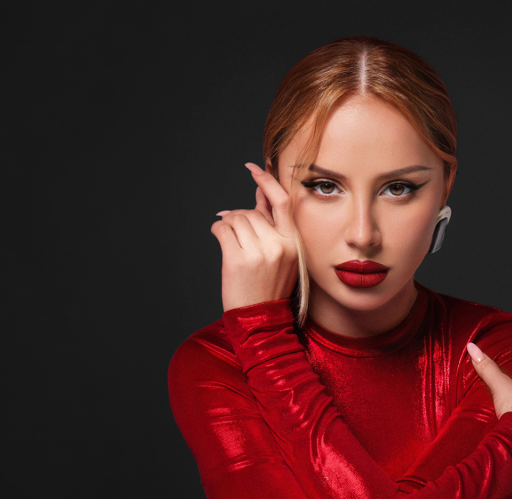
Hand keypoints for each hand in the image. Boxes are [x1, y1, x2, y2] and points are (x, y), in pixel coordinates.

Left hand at [210, 163, 298, 311]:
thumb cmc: (270, 285)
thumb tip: (261, 192)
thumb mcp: (282, 254)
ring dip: (227, 224)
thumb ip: (272, 223)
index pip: (281, 202)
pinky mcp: (238, 260)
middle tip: (234, 229)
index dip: (267, 181)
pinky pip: (222, 229)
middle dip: (239, 217)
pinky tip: (219, 237)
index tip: (253, 168)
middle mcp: (279, 245)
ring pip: (235, 218)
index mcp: (294, 243)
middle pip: (252, 212)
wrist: (260, 318)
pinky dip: (217, 229)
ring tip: (228, 238)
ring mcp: (259, 253)